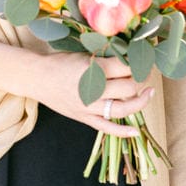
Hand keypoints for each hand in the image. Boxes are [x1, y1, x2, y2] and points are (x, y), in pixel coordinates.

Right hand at [33, 54, 153, 136]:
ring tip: (148, 92)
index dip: (139, 62)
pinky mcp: (84, 118)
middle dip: (139, 79)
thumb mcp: (86, 53)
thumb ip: (108, 56)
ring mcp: (88, 107)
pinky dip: (123, 132)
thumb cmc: (62, 62)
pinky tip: (136, 131)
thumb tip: (133, 56)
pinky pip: (106, 128)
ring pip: (122, 108)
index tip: (144, 58)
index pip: (127, 68)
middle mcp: (93, 90)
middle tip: (140, 72)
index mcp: (94, 69)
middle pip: (128, 87)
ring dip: (139, 101)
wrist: (37, 78)